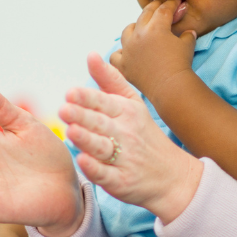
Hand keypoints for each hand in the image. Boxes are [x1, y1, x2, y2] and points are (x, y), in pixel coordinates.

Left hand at [60, 54, 204, 223]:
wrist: (173, 175)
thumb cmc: (145, 135)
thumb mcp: (132, 103)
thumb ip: (109, 80)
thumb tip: (90, 54)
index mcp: (126, 112)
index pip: (103, 102)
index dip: (87, 98)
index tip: (70, 92)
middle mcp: (125, 134)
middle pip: (100, 123)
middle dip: (82, 116)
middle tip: (64, 109)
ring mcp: (124, 159)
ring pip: (101, 147)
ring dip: (86, 139)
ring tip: (71, 131)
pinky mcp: (121, 181)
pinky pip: (106, 174)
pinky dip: (95, 168)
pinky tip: (83, 161)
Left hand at [111, 0, 196, 101]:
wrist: (170, 87)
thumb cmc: (181, 65)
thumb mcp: (188, 45)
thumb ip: (187, 35)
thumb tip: (189, 31)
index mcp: (156, 27)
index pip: (164, 9)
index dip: (171, 4)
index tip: (175, 1)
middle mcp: (139, 35)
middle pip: (144, 15)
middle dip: (154, 8)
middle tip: (160, 6)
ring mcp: (129, 49)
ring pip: (127, 30)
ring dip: (134, 27)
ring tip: (140, 29)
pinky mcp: (123, 65)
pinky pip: (116, 55)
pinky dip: (121, 52)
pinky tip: (127, 53)